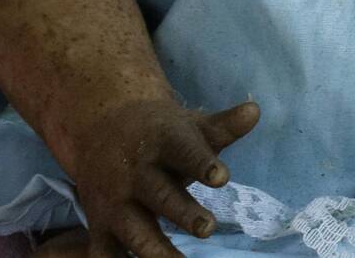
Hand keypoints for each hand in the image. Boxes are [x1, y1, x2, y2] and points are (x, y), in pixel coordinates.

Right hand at [60, 97, 259, 257]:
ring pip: (134, 231)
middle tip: (208, 228)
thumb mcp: (188, 126)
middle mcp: (136, 174)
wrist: (100, 128)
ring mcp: (115, 203)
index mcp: (162, 143)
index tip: (221, 177)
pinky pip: (105, 254)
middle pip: (160, 195)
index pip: (183, 151)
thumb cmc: (160, 134)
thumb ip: (223, 127)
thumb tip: (254, 111)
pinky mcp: (99, 227)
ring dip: (157, 252)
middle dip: (183, 213)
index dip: (202, 164)